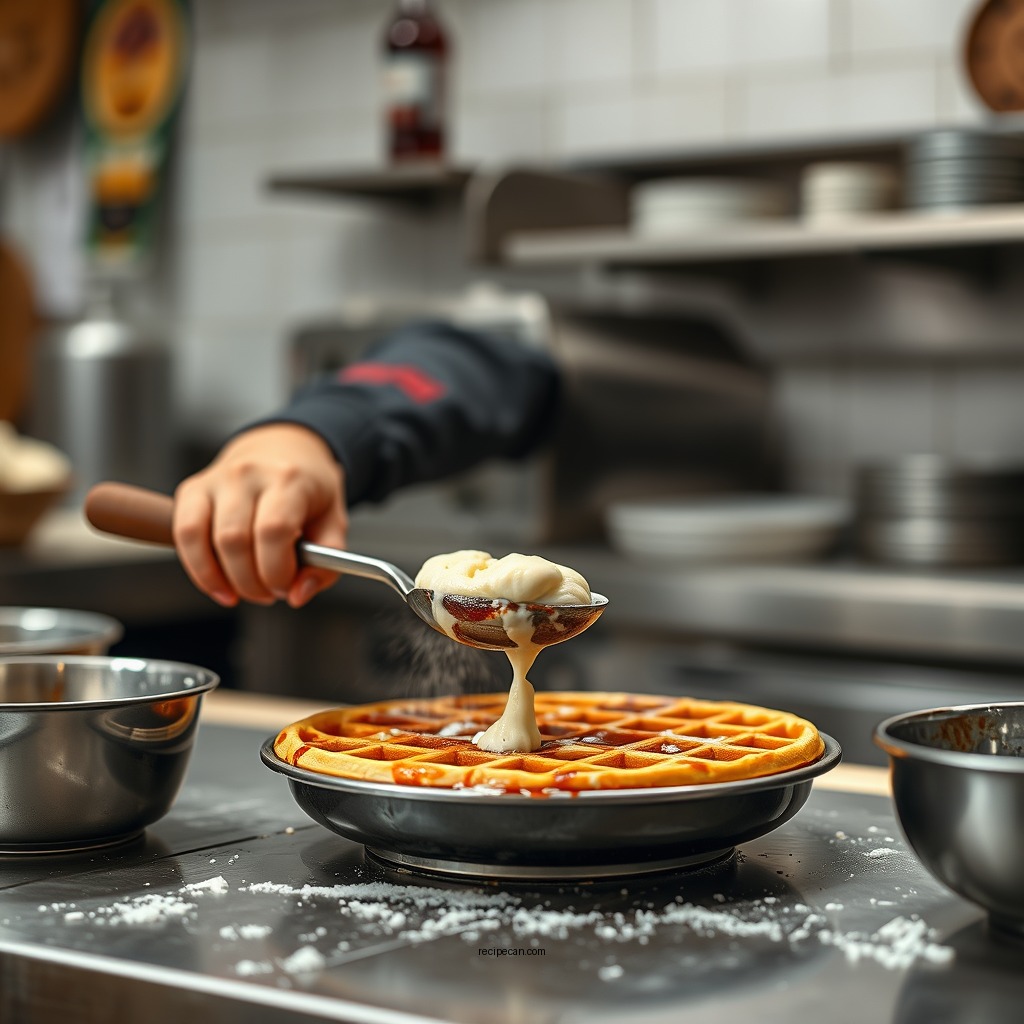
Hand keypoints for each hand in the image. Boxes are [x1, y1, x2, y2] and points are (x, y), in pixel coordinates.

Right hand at [172, 423, 346, 607]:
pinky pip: (183, 535)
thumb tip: (298, 595)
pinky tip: (219, 584)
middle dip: (250, 582)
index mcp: (289, 479)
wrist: (282, 447)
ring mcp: (215, 479)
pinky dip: (198, 569)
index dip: (277, 571)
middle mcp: (248, 474)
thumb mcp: (334, 521)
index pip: (273, 531)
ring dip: (220, 579)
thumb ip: (326, 563)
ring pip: (200, 539)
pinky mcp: (192, 489)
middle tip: (268, 592)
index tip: (286, 587)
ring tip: (243, 590)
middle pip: (233, 540)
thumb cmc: (309, 489)